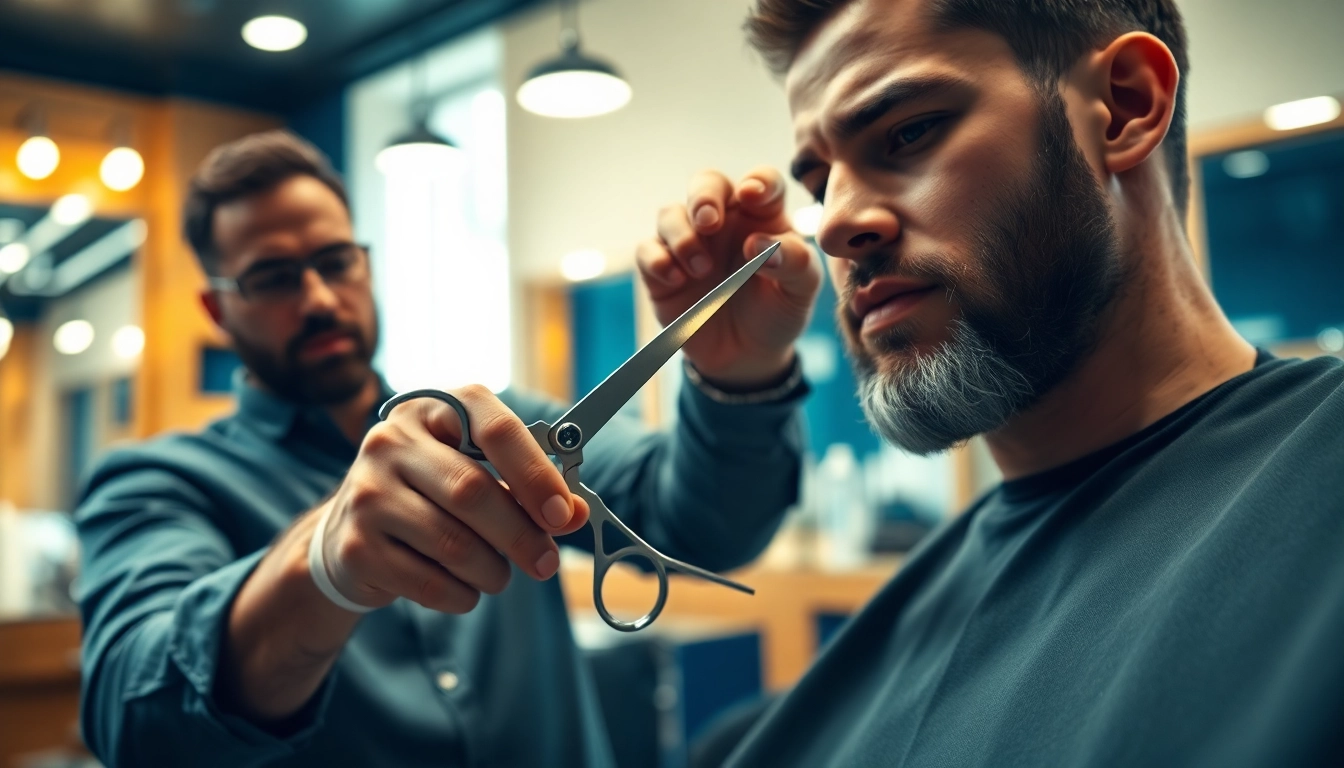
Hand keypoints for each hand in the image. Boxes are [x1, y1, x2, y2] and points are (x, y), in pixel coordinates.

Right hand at [315, 385, 590, 612]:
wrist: (348, 533)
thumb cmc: (428, 495)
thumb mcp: (476, 474)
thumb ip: (527, 490)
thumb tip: (577, 513)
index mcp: (431, 410)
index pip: (495, 429)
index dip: (535, 473)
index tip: (563, 514)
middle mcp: (391, 442)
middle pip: (473, 492)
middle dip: (522, 535)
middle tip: (546, 563)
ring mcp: (366, 493)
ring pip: (454, 543)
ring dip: (492, 571)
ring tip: (497, 575)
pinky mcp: (356, 546)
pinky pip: (429, 582)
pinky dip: (461, 595)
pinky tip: (464, 589)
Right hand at [638, 168, 821, 387]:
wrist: (748, 356)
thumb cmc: (778, 311)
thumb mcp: (801, 290)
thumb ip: (793, 261)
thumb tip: (758, 244)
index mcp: (762, 216)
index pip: (762, 181)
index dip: (757, 181)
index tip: (753, 195)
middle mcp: (723, 222)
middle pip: (706, 183)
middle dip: (703, 196)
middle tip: (709, 222)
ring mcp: (689, 242)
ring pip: (669, 213)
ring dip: (682, 235)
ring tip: (702, 269)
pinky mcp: (661, 270)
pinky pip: (647, 250)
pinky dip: (656, 260)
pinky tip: (676, 280)